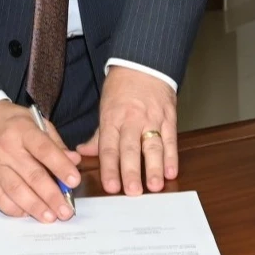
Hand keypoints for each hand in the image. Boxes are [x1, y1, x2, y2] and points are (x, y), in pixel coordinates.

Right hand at [0, 100, 81, 222]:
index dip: (60, 166)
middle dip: (51, 195)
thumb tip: (74, 161)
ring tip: (50, 217)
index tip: (74, 181)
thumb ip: (55, 142)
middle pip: (32, 175)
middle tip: (66, 211)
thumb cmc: (10, 121)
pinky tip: (27, 214)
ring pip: (16, 190)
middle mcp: (7, 149)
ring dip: (35, 207)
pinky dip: (14, 209)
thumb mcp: (35, 120)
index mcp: (22, 130)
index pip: (44, 150)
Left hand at [76, 66, 177, 195]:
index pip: (109, 146)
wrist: (143, 64)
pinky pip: (170, 139)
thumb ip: (98, 136)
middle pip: (131, 148)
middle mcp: (132, 119)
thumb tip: (82, 154)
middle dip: (132, 170)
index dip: (110, 167)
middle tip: (132, 191)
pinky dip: (171, 156)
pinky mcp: (169, 117)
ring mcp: (152, 118)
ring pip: (153, 145)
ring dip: (154, 167)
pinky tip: (171, 171)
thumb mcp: (105, 108)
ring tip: (155, 185)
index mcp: (112, 118)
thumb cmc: (122, 88)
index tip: (111, 186)